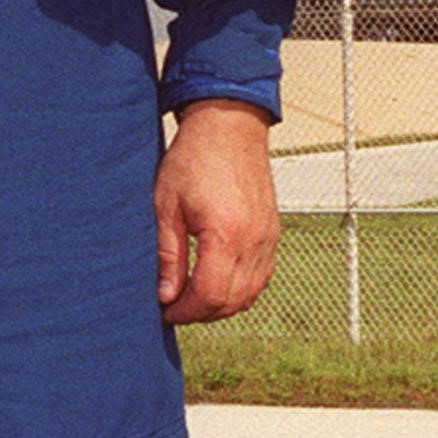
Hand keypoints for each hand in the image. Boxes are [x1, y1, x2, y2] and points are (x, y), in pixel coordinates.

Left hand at [153, 97, 279, 323]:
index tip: (165, 310)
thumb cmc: (195, 157)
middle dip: (200, 313)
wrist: (229, 124)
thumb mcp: (166, 205)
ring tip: (193, 296)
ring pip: (250, 294)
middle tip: (174, 306)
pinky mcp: (273, 232)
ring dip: (221, 304)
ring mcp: (268, 237)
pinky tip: (219, 281)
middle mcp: (254, 240)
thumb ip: (168, 255)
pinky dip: (241, 289)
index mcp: (226, 233)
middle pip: (231, 301)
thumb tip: (166, 295)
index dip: (184, 311)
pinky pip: (261, 277)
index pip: (209, 295)